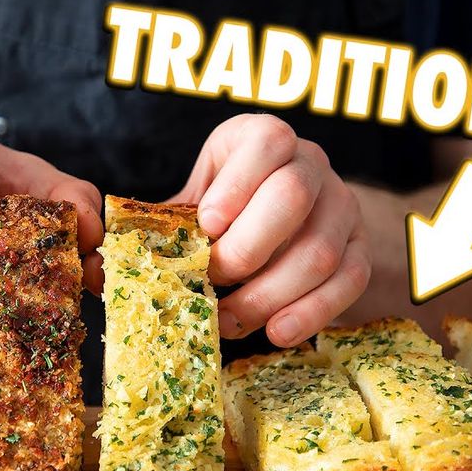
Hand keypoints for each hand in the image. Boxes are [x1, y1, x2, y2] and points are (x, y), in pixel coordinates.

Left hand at [172, 114, 370, 346]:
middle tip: (211, 280)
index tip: (206, 225)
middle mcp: (311, 164)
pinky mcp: (358, 248)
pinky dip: (311, 313)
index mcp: (265, 138)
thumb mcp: (194, 200)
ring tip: (227, 321)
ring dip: (268, 294)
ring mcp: (341, 206)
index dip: (237, 185)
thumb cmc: (223, 208)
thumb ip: (167, 222)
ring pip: (319, 250)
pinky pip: (347, 282)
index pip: (266, 143)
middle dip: (246, 249)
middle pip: (293, 197)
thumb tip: (113, 265)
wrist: (277, 218)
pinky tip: (276, 332)